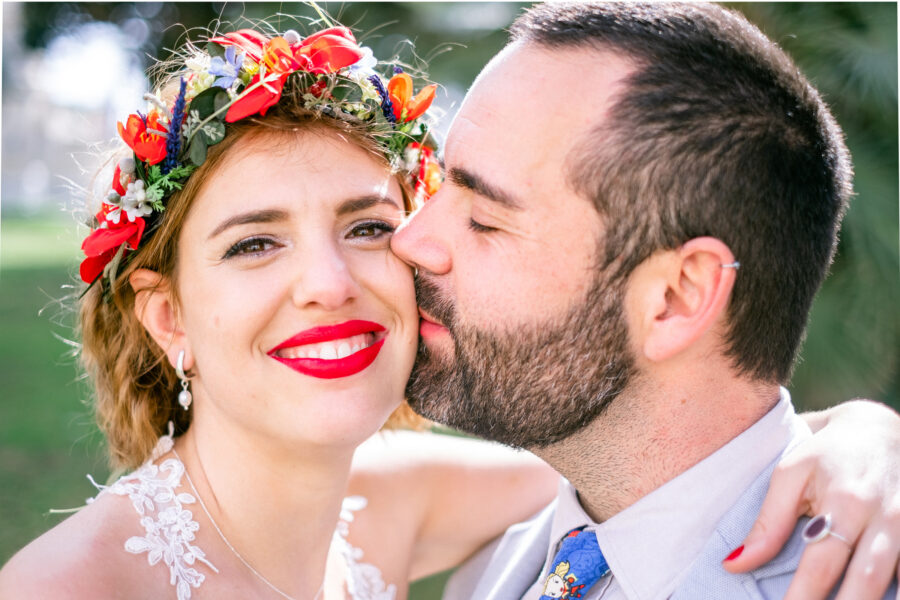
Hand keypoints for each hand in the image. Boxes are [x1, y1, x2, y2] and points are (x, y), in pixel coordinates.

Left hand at [723, 399, 899, 599]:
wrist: (880, 429)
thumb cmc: (825, 453)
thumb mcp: (790, 475)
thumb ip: (767, 524)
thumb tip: (734, 564)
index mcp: (846, 501)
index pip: (821, 564)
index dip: (802, 598)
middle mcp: (886, 518)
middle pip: (865, 582)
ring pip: (894, 582)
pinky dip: (898, 591)